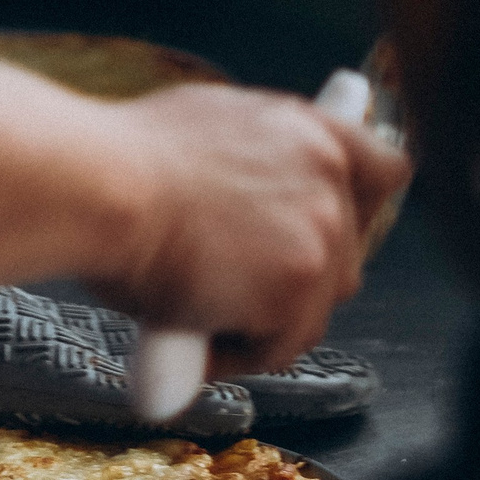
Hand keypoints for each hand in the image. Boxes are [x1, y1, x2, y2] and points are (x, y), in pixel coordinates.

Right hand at [85, 84, 410, 374]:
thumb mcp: (209, 124)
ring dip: (264, 321)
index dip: (359, 206)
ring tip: (199, 315)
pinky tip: (186, 337)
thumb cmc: (121, 156)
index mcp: (311, 130)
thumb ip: (255, 157)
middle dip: (298, 278)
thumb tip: (250, 193)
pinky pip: (278, 346)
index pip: (383, 171)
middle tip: (238, 287)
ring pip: (313, 309)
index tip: (334, 226)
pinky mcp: (298, 293)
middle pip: (347, 254)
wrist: (96, 184)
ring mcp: (322, 237)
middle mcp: (330, 180)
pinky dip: (235, 354)